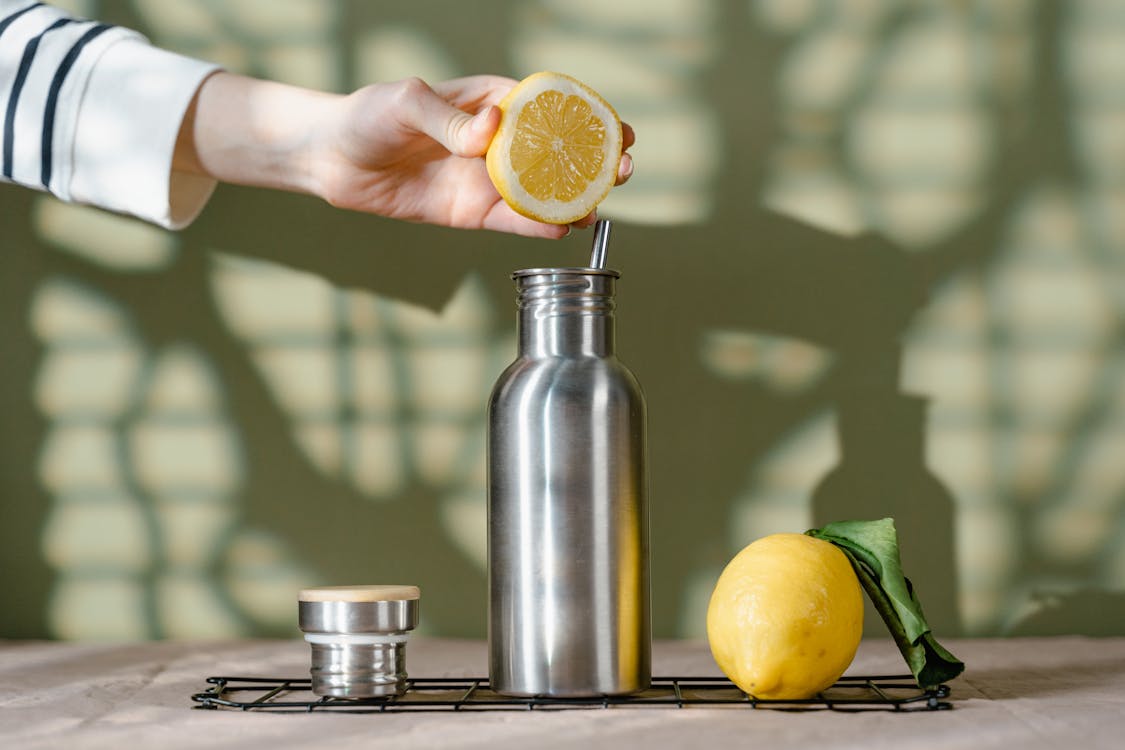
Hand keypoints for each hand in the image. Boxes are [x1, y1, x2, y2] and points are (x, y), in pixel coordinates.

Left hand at [176, 73, 635, 238]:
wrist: (333, 160)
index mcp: (492, 102)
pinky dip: (538, 227)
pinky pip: (512, 222)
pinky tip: (562, 229)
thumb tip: (490, 131)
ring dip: (575, 198)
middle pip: (558, 152)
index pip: (551, 107)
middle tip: (624, 169)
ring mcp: (486, 180)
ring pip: (542, 191)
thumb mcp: (406, 103)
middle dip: (595, 161)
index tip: (618, 127)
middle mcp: (497, 143)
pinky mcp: (471, 213)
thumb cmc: (368, 115)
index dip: (589, 117)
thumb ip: (450, 119)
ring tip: (601, 204)